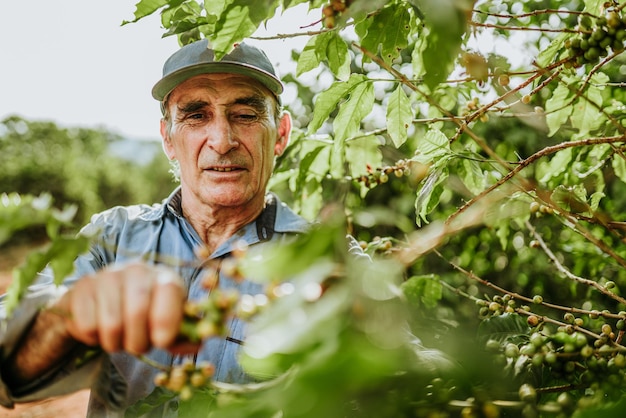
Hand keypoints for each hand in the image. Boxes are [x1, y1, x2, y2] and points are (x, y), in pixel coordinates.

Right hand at [53, 262, 185, 353]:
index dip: (167, 320)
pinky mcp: (83, 286)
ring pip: (111, 324)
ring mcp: (108, 274)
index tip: (162, 342)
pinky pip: (87, 326)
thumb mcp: (167, 323)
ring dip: (115, 343)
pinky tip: (99, 329)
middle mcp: (138, 269)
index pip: (169, 291)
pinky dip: (93, 338)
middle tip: (136, 346)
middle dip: (138, 341)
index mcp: (164, 277)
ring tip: (119, 338)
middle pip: (138, 311)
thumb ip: (183, 335)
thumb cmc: (144, 316)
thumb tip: (198, 343)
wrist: (102, 304)